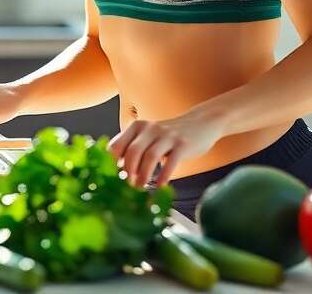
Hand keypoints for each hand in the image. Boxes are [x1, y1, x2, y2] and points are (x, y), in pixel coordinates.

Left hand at [108, 112, 224, 187]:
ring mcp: (167, 135)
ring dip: (143, 176)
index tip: (110, 180)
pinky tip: (160, 187)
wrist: (201, 122)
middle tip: (125, 189)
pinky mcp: (183, 144)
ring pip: (150, 157)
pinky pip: (171, 162)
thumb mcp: (149, 137)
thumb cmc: (169, 136)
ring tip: (140, 190)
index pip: (116, 145)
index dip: (111, 165)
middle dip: (127, 173)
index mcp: (137, 126)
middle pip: (132, 151)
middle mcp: (150, 128)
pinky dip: (164, 176)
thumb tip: (115, 173)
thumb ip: (133, 149)